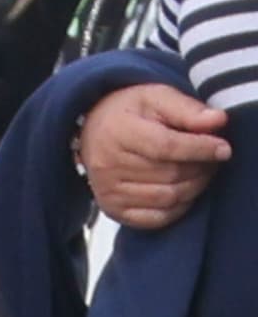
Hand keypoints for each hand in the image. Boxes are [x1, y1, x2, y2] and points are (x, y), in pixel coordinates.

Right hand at [78, 85, 229, 228]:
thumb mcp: (156, 97)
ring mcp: (109, 193)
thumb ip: (187, 109)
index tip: (223, 149)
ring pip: (167, 198)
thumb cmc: (128, 112)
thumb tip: (218, 120)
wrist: (93, 132)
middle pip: (170, 174)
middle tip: (213, 159)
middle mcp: (109, 166)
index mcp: (119, 132)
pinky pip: (155, 219)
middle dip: (199, 167)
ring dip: (193, 187)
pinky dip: (178, 208)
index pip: (167, 147)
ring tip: (201, 173)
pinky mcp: (113, 211)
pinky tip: (185, 192)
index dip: (200, 149)